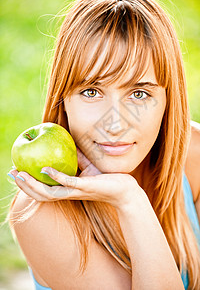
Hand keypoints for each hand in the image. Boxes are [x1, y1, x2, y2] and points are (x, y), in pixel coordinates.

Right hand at [8, 147, 141, 209]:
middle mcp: (68, 193)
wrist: (124, 190)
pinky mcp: (85, 187)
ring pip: (48, 193)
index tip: (17, 173)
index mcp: (67, 190)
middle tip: (12, 174)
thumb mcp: (89, 166)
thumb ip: (77, 159)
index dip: (29, 184)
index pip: (44, 189)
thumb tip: (68, 144)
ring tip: (20, 174)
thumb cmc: (107, 179)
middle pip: (40, 194)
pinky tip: (45, 169)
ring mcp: (76, 192)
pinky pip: (67, 183)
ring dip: (32, 185)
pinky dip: (55, 176)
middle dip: (24, 186)